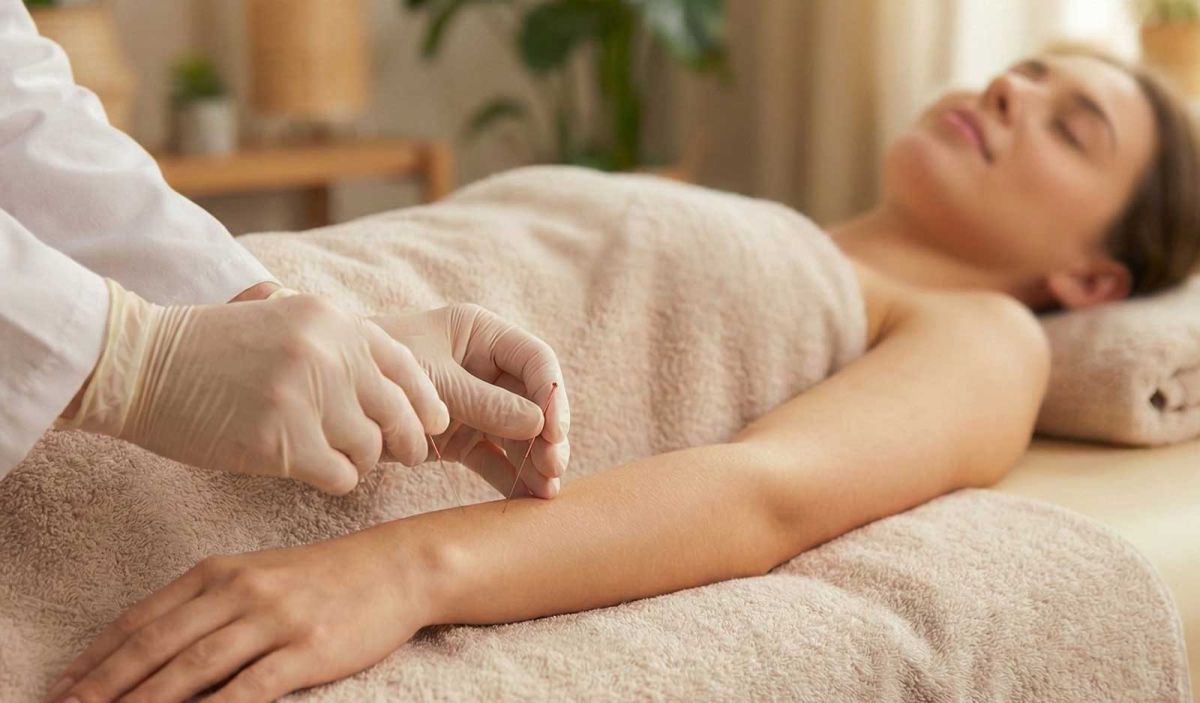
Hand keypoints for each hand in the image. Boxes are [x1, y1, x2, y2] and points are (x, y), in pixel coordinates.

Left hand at [44, 533, 439, 702]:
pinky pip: (250, 688)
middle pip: (156, 645)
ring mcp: (274, 619)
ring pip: (193, 667)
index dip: (97, 658)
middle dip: (106, 686)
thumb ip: (206, 605)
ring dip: (147, 702)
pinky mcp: (307, 648)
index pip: (142, 619)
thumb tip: (149, 648)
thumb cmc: (323, 577)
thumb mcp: (257, 575)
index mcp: (220, 572)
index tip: (62, 688)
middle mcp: (240, 590)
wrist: (396, 567)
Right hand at [58, 280, 449, 494]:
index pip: (407, 366)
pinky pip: (341, 476)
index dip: (426, 402)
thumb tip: (406, 387)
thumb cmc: (212, 350)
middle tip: (403, 457)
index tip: (435, 424)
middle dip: (407, 441)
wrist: (140, 364)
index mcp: (335, 320)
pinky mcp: (284, 441)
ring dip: (359, 461)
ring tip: (334, 456)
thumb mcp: (285, 319)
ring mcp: (309, 397)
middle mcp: (331, 353)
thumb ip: (341, 343)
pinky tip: (312, 471)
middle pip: (400, 413)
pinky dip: (334, 480)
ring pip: (372, 449)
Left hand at [372, 304, 570, 498]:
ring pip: (520, 434)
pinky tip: (527, 498)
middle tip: (553, 467)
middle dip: (548, 436)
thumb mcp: (432, 380)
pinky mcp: (462, 437)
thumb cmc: (376, 367)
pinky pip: (494, 456)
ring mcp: (477, 404)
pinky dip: (509, 476)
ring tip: (546, 492)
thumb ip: (483, 402)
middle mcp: (486, 367)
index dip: (551, 395)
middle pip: (535, 401)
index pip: (536, 360)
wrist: (326, 393)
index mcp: (482, 335)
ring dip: (535, 461)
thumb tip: (538, 425)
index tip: (552, 431)